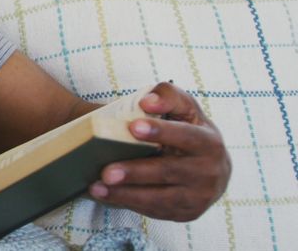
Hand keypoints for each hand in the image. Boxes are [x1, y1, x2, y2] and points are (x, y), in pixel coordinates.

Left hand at [89, 82, 230, 220]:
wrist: (211, 168)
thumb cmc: (189, 130)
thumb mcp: (184, 108)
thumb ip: (168, 96)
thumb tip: (147, 102)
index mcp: (209, 142)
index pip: (186, 136)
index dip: (161, 131)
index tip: (133, 127)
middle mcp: (209, 172)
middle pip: (169, 171)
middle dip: (136, 172)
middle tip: (106, 172)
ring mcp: (199, 197)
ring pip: (160, 198)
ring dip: (126, 194)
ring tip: (97, 187)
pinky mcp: (186, 213)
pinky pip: (156, 210)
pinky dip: (129, 203)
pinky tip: (105, 195)